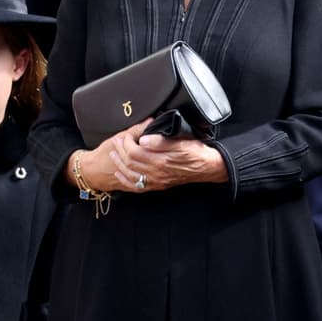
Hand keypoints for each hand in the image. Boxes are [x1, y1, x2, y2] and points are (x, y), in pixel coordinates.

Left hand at [111, 122, 227, 192]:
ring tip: (114, 153)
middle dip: (120, 150)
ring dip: (119, 163)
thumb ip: (160, 141)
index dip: (126, 142)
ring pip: (130, 174)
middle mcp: (156, 173)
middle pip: (129, 163)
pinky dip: (125, 180)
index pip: (134, 152)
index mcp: (160, 161)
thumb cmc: (195, 152)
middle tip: (116, 140)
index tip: (126, 134)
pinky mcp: (158, 185)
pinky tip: (120, 173)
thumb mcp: (180, 142)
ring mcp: (156, 181)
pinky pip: (137, 186)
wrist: (207, 167)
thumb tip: (143, 139)